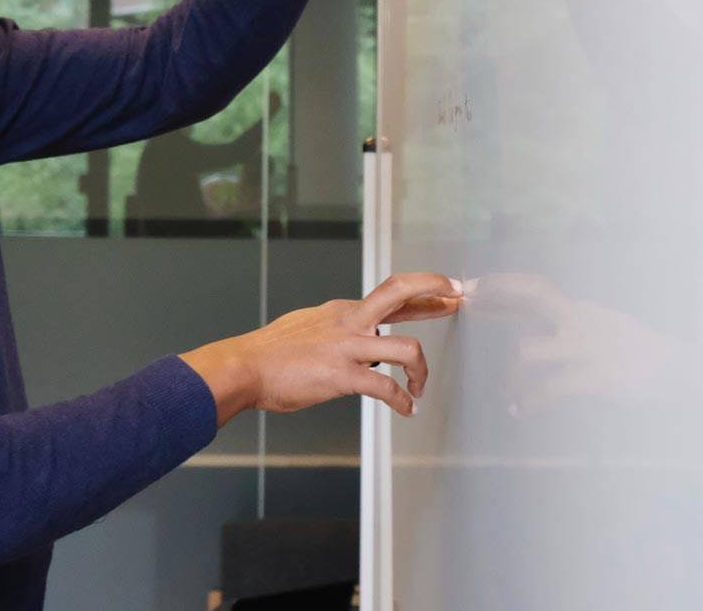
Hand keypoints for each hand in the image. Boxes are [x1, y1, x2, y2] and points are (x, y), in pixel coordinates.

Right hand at [180, 272, 462, 424]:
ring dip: (421, 370)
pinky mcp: (342, 375)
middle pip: (400, 292)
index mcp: (342, 310)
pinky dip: (401, 401)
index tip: (446, 291)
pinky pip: (385, 387)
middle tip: (458, 297)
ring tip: (419, 387)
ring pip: (405, 347)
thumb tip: (354, 339)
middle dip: (434, 293)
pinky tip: (406, 410)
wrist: (244, 367)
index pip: (391, 294)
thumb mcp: (307, 326)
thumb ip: (334, 328)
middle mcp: (348, 321)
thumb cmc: (270, 354)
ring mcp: (347, 346)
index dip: (424, 292)